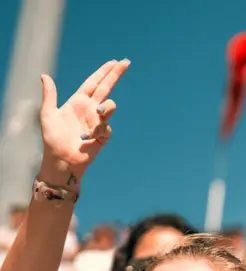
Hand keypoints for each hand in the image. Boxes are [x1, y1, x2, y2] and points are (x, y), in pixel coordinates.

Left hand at [38, 59, 129, 186]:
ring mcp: (98, 122)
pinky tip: (85, 139)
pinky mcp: (103, 135)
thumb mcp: (47, 114)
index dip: (103, 72)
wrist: (61, 160)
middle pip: (107, 88)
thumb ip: (49, 95)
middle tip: (126, 62)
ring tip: (100, 112)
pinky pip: (105, 128)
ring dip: (107, 107)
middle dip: (116, 75)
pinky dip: (95, 131)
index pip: (94, 83)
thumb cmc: (52, 139)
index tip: (114, 62)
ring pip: (110, 107)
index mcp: (78, 102)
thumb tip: (44, 75)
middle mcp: (90, 109)